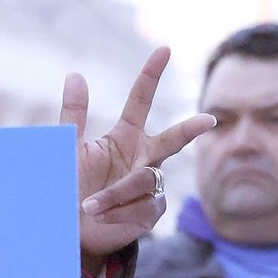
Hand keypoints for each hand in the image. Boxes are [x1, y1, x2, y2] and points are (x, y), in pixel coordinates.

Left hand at [63, 47, 216, 268]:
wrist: (70, 228)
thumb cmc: (69, 184)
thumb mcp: (68, 149)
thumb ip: (74, 115)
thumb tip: (76, 74)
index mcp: (125, 137)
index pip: (141, 102)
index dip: (151, 76)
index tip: (164, 50)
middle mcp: (143, 157)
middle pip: (173, 139)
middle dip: (190, 130)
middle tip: (209, 120)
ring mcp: (152, 184)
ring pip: (145, 180)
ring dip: (115, 194)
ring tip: (87, 206)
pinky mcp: (153, 210)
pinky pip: (143, 207)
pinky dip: (117, 213)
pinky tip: (101, 217)